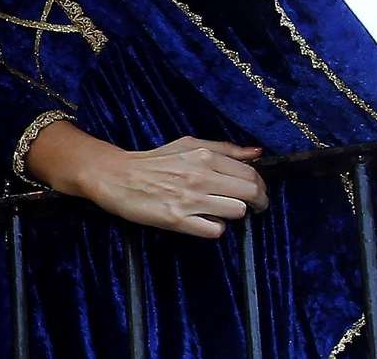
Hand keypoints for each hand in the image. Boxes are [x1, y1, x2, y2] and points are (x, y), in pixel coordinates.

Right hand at [79, 136, 268, 238]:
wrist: (116, 176)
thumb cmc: (153, 161)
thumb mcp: (187, 145)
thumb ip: (225, 149)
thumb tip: (258, 153)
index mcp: (203, 156)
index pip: (251, 174)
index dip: (261, 187)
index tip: (257, 195)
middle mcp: (200, 176)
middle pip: (250, 194)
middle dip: (257, 203)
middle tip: (252, 208)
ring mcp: (189, 199)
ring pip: (236, 212)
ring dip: (232, 214)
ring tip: (220, 211)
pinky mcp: (177, 220)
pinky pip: (215, 230)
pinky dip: (213, 228)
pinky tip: (203, 221)